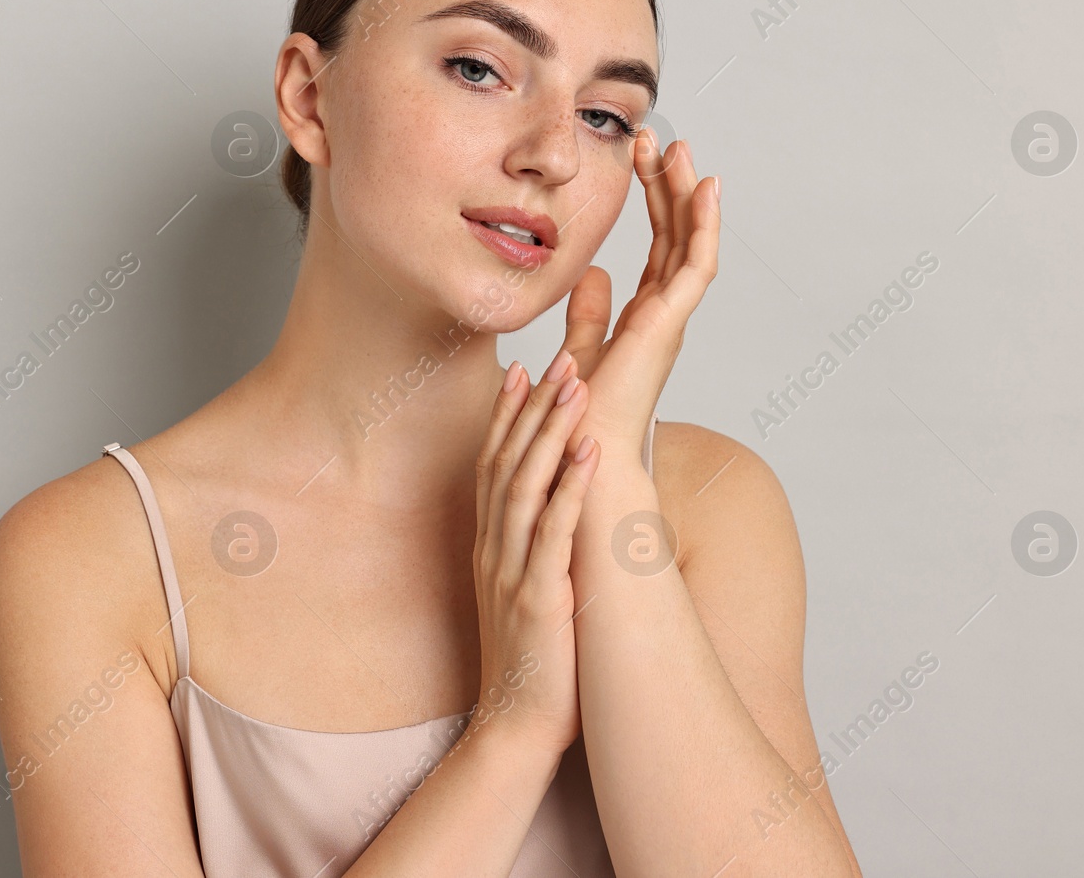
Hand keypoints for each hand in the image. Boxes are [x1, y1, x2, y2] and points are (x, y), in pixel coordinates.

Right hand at [472, 354, 601, 756]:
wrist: (517, 726)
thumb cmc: (532, 660)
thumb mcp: (527, 590)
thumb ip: (535, 546)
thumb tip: (557, 508)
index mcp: (491, 545)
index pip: (493, 464)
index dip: (506, 413)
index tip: (522, 366)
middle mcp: (495, 549)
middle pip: (507, 462)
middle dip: (532, 407)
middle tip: (557, 356)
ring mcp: (512, 572)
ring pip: (526, 486)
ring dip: (550, 431)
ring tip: (575, 386)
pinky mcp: (537, 598)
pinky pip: (554, 534)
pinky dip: (572, 489)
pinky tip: (592, 454)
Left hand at [556, 130, 720, 461]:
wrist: (582, 453)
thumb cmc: (579, 415)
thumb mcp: (580, 349)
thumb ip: (587, 314)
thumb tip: (591, 272)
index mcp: (647, 318)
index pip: (659, 246)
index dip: (656, 201)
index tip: (642, 158)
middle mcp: (666, 315)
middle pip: (677, 235)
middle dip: (671, 184)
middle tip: (661, 137)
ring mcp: (672, 319)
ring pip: (691, 242)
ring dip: (686, 193)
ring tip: (678, 147)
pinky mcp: (669, 324)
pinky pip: (695, 265)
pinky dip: (703, 225)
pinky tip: (703, 187)